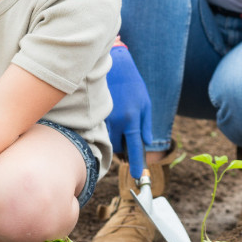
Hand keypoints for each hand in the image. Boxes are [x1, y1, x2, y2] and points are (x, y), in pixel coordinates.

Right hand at [104, 46, 152, 165]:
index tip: (138, 176)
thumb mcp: (145, 103)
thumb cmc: (133, 84)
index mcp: (132, 119)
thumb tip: (145, 143)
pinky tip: (111, 118)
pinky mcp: (94, 114)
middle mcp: (117, 121)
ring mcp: (104, 118)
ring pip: (108, 140)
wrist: (114, 65)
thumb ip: (146, 125)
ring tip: (120, 122)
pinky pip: (101, 131)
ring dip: (114, 139)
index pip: (135, 148)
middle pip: (118, 148)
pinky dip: (106, 130)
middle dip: (123, 148)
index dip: (137, 164)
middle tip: (127, 136)